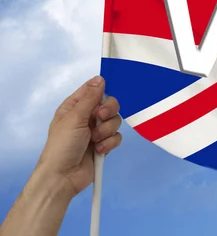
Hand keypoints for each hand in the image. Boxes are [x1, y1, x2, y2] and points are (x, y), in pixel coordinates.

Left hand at [37, 75, 122, 197]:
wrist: (64, 176)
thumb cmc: (62, 145)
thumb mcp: (74, 118)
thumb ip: (90, 98)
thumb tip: (100, 78)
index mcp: (75, 106)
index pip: (94, 90)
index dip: (102, 92)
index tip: (102, 98)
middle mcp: (87, 117)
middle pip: (110, 105)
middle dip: (108, 113)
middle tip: (99, 119)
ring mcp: (96, 131)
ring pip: (115, 121)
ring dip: (107, 131)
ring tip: (95, 141)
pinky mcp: (105, 144)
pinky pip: (117, 137)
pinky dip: (109, 144)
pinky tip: (99, 150)